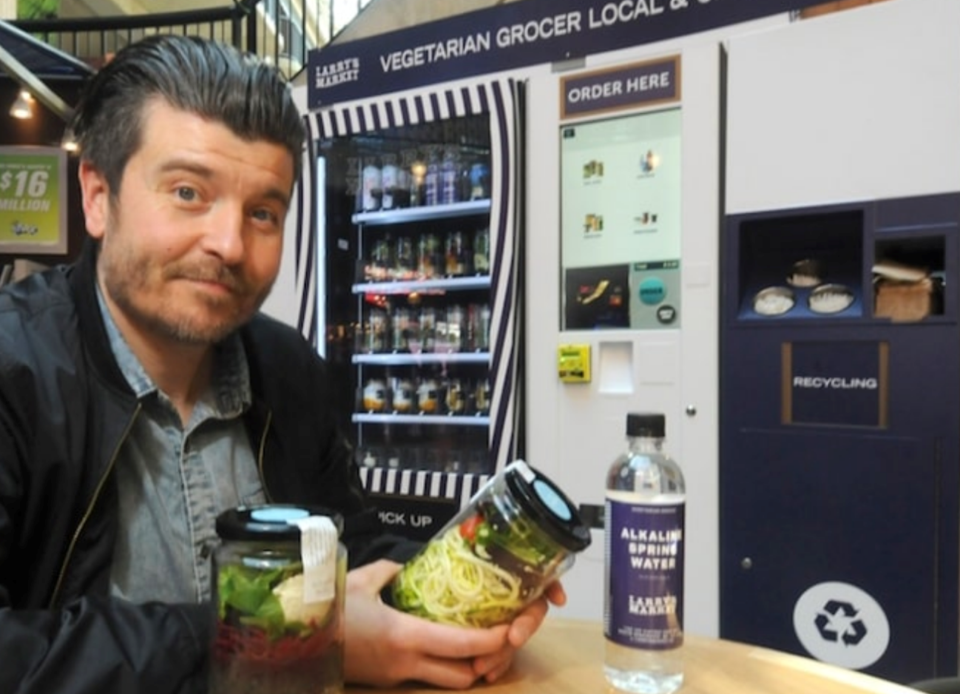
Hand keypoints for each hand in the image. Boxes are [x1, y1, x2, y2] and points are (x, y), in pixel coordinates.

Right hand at [342, 560, 564, 688]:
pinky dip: (444, 666)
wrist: (291, 639)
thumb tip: (411, 565)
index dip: (494, 640)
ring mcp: (396, 677)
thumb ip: (392, 571)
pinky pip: (426, 678)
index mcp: (404, 635)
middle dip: (489, 662)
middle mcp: (406, 664)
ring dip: (468, 668)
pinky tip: (448, 647)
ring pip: (447, 683)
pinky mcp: (386, 681)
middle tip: (502, 638)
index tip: (512, 627)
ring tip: (481, 644)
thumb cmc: (326, 606)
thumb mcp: (363, 579)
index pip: (463, 645)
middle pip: (464, 676)